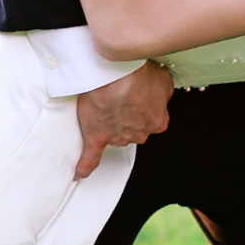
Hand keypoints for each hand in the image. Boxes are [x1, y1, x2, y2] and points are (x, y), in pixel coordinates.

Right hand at [73, 61, 172, 177]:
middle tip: (118, 94)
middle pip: (133, 129)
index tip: (137, 98)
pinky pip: (91, 156)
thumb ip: (163, 92)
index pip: (154, 120)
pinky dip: (86, 165)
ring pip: (114, 134)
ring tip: (103, 100)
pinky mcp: (98, 137)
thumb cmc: (139, 74)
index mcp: (158, 122)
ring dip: (108, 121)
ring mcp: (119, 137)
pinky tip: (80, 171)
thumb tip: (158, 96)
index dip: (144, 106)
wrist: (115, 73)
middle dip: (125, 114)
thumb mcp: (164, 79)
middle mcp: (140, 133)